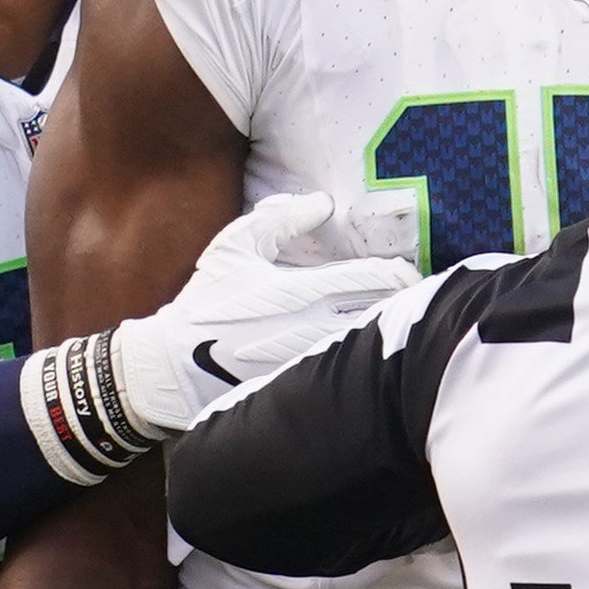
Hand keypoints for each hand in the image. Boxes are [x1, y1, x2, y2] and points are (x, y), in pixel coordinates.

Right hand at [113, 188, 414, 436]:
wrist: (177, 368)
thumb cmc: (207, 303)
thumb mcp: (235, 247)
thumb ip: (280, 219)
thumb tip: (321, 203)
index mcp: (303, 293)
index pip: (375, 279)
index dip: (400, 272)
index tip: (406, 268)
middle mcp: (316, 329)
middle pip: (385, 312)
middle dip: (403, 299)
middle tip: (410, 290)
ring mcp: (316, 361)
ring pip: (371, 340)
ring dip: (386, 325)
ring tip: (394, 315)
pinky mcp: (309, 385)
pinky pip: (351, 364)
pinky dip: (364, 350)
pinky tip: (367, 345)